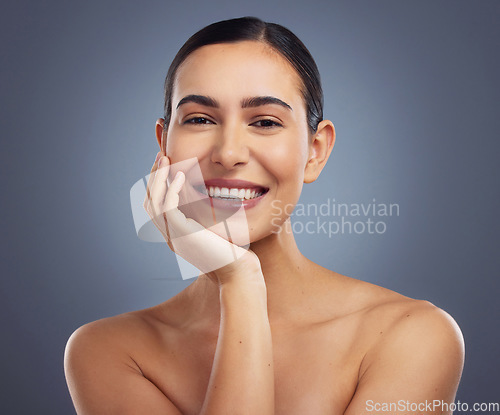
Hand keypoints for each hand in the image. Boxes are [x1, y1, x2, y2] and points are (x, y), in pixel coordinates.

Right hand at [142, 153, 260, 284]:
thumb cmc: (234, 252)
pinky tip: (180, 175)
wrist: (239, 271)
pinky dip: (171, 189)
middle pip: (150, 202)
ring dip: (158, 178)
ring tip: (166, 158)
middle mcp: (170, 237)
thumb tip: (212, 197)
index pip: (155, 206)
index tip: (167, 164)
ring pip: (154, 202)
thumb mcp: (216, 230)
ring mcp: (173, 237)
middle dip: (154, 176)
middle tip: (162, 155)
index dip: (158, 184)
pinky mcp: (182, 234)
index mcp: (175, 235)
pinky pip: (168, 207)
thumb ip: (207, 217)